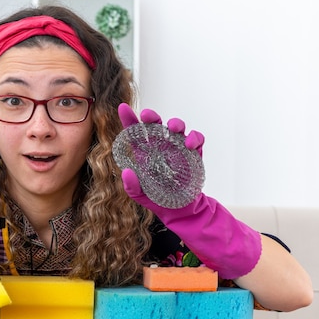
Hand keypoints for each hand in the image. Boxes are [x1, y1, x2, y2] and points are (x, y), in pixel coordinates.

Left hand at [116, 103, 260, 278]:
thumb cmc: (158, 199)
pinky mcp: (193, 155)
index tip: (122, 108)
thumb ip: (132, 186)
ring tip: (173, 128)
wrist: (181, 210)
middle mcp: (160, 147)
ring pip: (176, 128)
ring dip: (175, 123)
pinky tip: (189, 145)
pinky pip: (196, 139)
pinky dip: (194, 138)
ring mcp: (177, 149)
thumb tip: (126, 172)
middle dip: (152, 117)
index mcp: (145, 154)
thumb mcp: (141, 196)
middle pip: (156, 125)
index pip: (135, 134)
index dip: (129, 120)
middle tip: (148, 115)